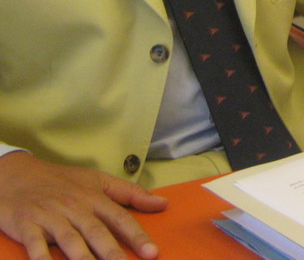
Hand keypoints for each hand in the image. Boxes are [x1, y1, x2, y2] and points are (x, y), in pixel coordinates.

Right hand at [0, 151, 166, 259]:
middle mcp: (76, 208)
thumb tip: (163, 203)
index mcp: (95, 198)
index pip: (121, 219)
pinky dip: (42, 258)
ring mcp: (51, 217)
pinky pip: (35, 245)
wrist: (17, 174)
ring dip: (84, 258)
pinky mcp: (27, 225)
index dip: (137, 236)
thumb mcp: (98, 180)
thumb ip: (131, 193)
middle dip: (113, 253)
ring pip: (70, 241)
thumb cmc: (62, 181)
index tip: (152, 252)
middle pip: (97, 233)